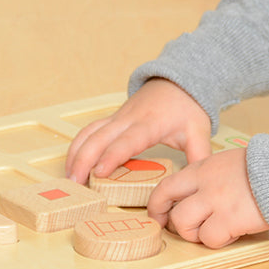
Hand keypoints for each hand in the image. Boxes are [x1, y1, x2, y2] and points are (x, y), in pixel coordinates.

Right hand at [65, 79, 212, 183]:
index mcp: (150, 124)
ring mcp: (118, 117)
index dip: (112, 156)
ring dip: (76, 153)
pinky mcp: (112, 119)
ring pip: (89, 132)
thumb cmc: (188, 108)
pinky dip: (78, 145)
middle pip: (100, 137)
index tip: (99, 172)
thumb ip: (198, 158)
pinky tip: (72, 163)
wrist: (179, 82)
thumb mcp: (199, 132)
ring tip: (69, 178)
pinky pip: (89, 130)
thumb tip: (196, 185)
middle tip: (75, 184)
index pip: (128, 141)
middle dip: (84, 159)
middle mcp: (129, 119)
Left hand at [146, 148, 268, 248]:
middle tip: (188, 231)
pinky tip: (233, 232)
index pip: (166, 187)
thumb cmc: (264, 167)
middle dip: (177, 226)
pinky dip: (219, 240)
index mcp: (203, 168)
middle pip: (173, 212)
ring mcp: (216, 202)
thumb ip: (210, 176)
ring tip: (215, 230)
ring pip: (186, 226)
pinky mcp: (230, 219)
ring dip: (197, 235)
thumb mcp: (228, 162)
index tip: (159, 217)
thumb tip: (198, 194)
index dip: (157, 206)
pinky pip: (210, 238)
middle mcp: (204, 185)